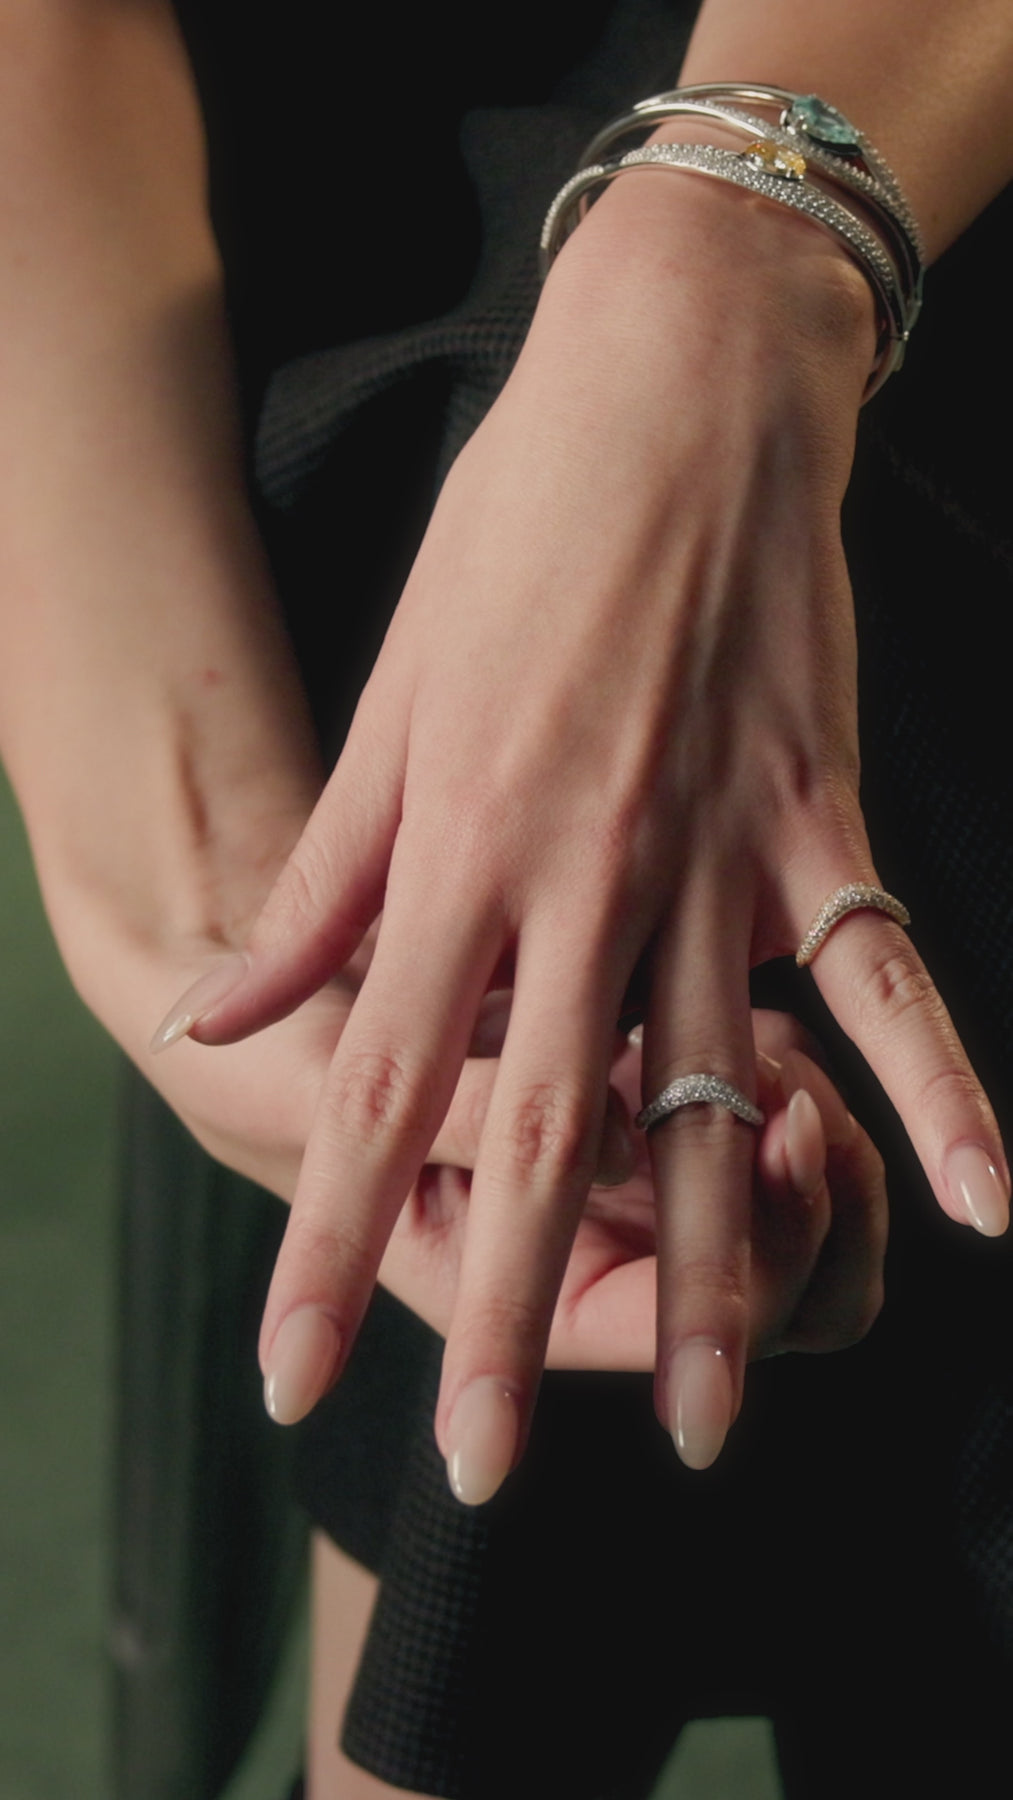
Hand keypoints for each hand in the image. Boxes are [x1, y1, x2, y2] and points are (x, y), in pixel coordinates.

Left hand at [155, 172, 1007, 1492]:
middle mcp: (582, 874)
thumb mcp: (390, 701)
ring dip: (712, 1269)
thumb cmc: (517, 534)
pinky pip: (881, 970)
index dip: (327, 1237)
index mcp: (456, 850)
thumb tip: (225, 1004)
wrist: (675, 384)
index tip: (293, 1373)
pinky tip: (983, 1207)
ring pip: (707, 1095)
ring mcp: (713, 852)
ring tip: (712, 1424)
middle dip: (504, 1313)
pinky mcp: (818, 814)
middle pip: (534, 1130)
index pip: (370, 1088)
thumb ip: (321, 882)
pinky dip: (935, 1085)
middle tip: (481, 1477)